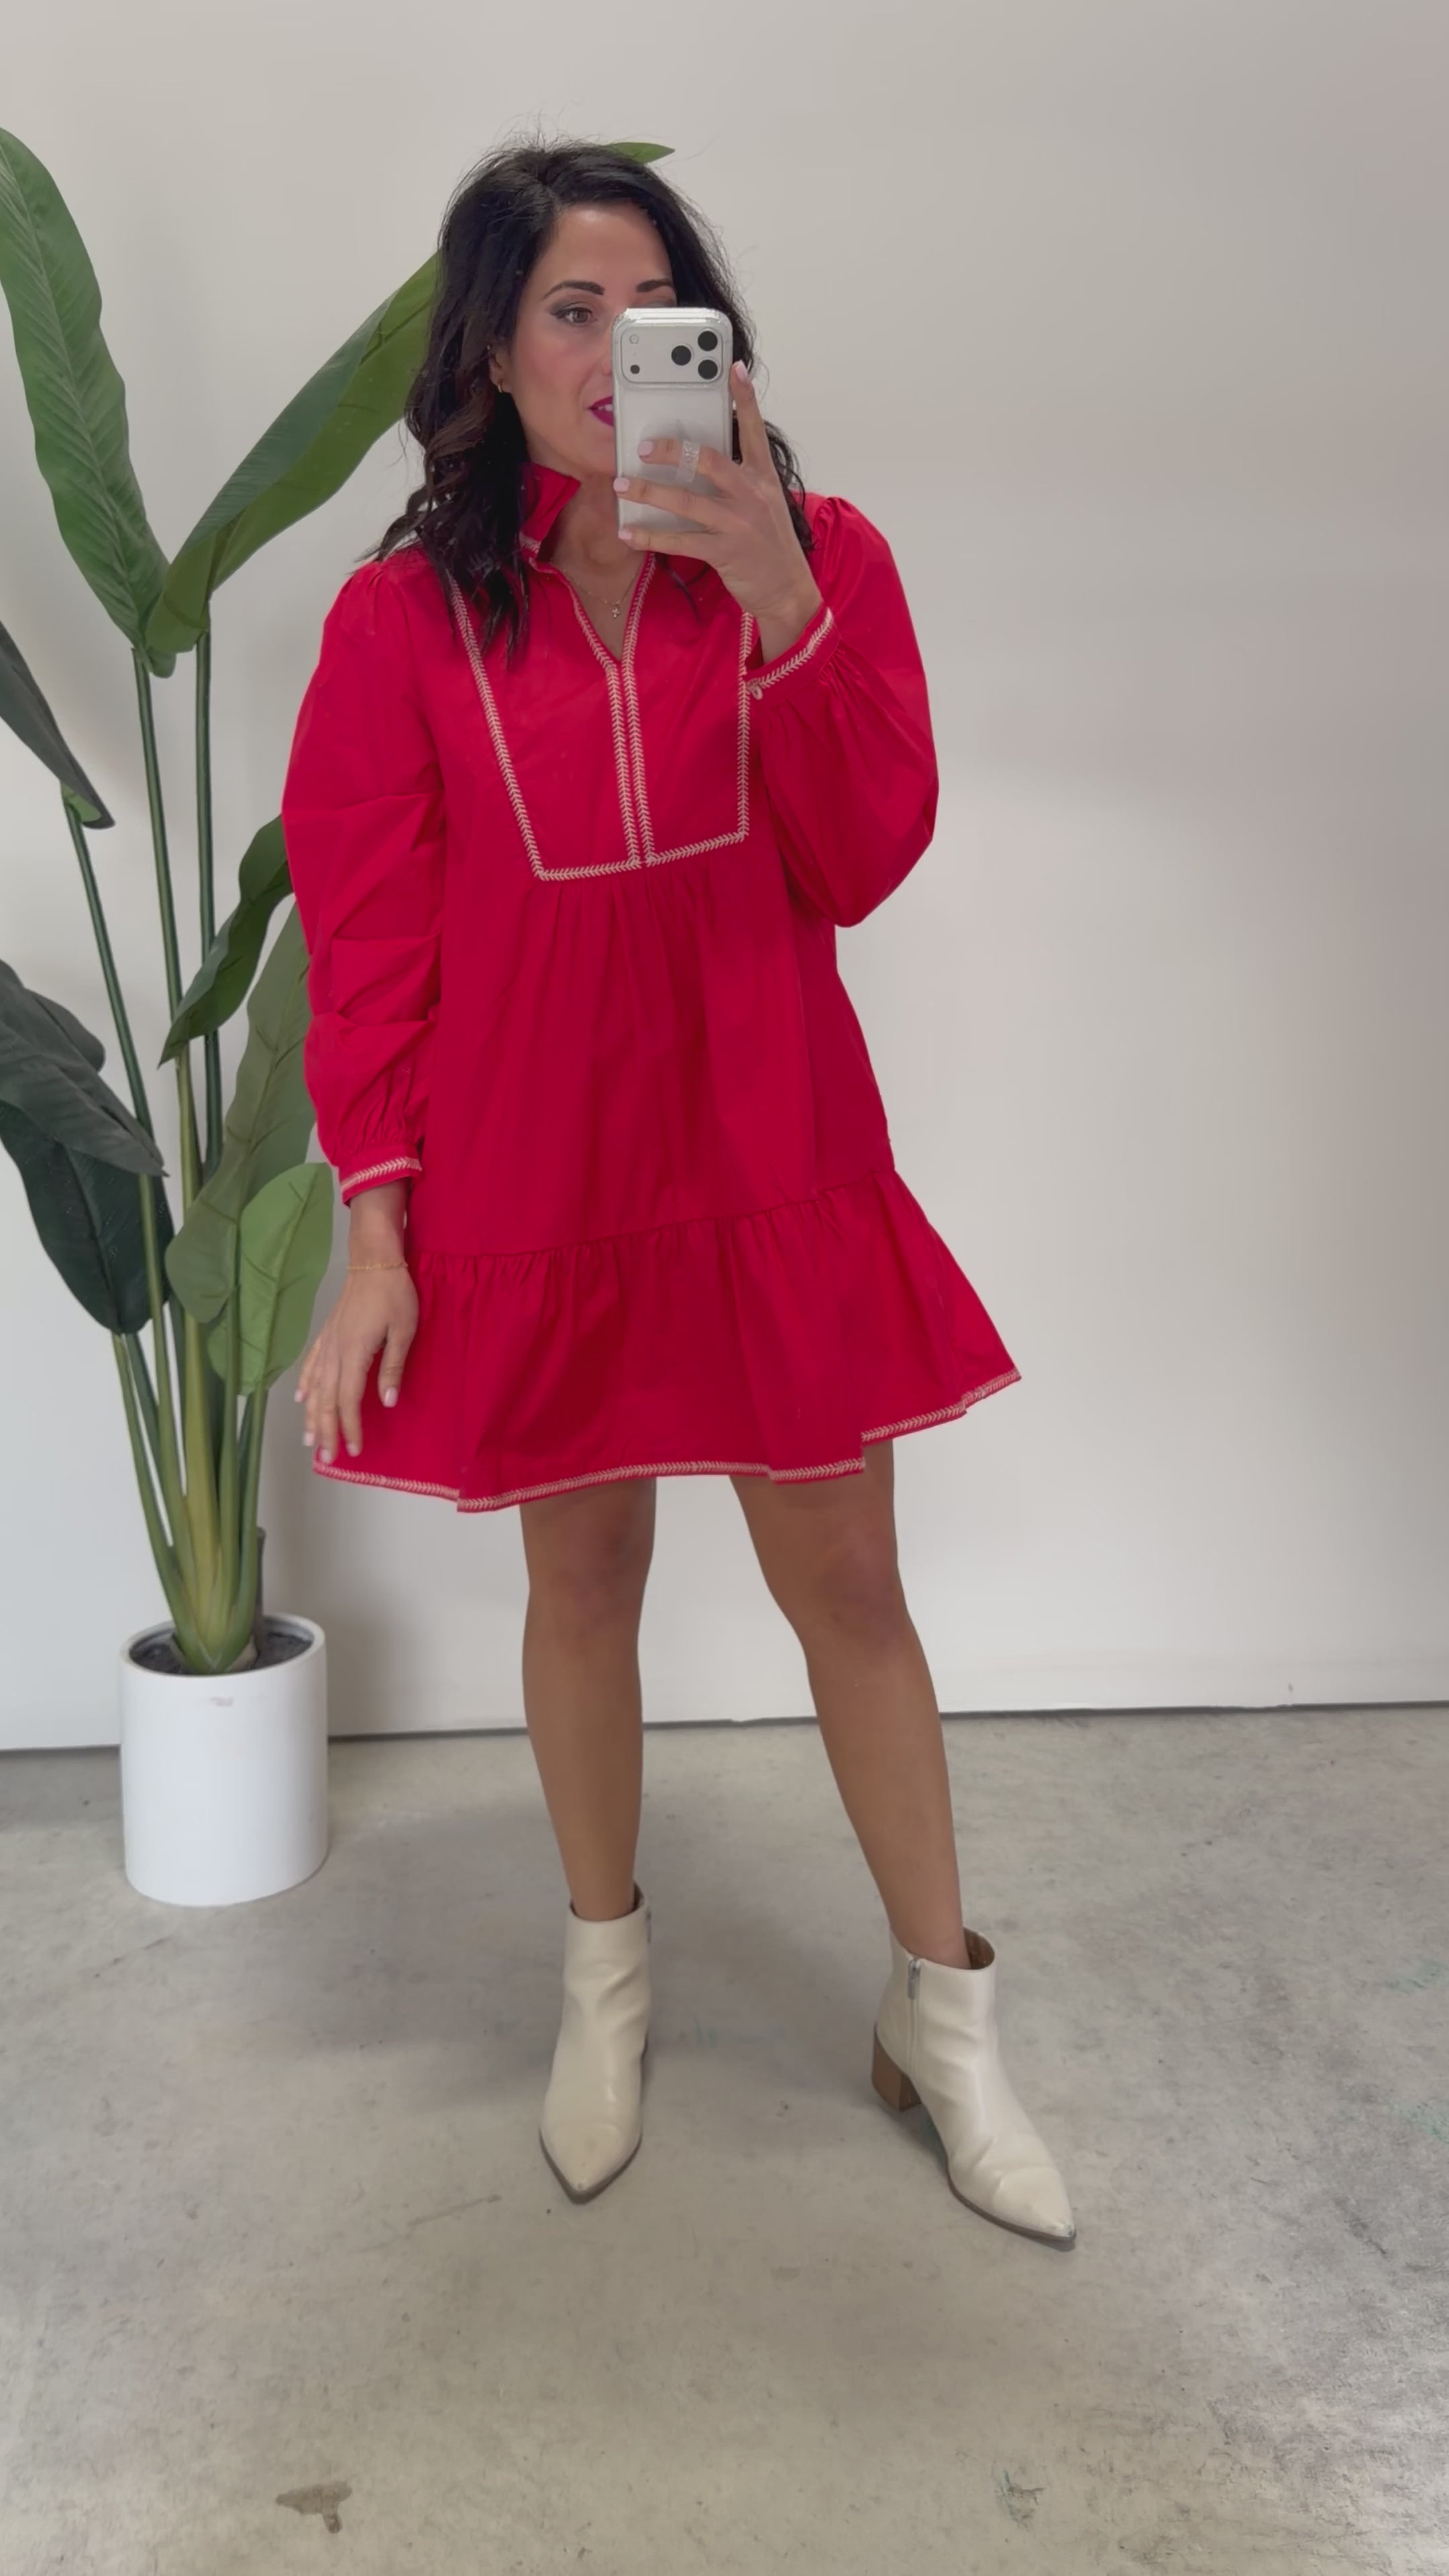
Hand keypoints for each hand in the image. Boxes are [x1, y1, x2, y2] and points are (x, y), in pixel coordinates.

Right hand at [295, 1266, 417, 1465]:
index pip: (348, 1400)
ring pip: (314, 1386)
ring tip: (309, 1440)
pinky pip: (311, 1364)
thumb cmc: (394, 1294)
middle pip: (325, 1400)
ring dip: (311, 1415)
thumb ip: (393, 1367)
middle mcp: (335, 1352)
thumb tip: (388, 1401)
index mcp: (354, 1353)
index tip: (353, 1450)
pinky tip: (301, 1398)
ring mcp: (327, 1343)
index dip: (350, 1427)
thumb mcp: (404, 1331)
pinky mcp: (327, 1334)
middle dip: (326, 1431)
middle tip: (326, 1458)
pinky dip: (305, 1383)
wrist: (374, 1261)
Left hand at [613, 359, 822, 636]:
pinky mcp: (725, 552)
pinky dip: (651, 536)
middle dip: (672, 450)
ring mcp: (738, 523)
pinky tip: (629, 533)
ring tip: (621, 486)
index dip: (745, 399)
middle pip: (708, 460)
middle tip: (642, 446)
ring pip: (687, 501)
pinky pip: (680, 540)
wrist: (787, 589)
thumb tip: (698, 460)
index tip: (733, 368)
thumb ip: (739, 480)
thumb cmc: (769, 545)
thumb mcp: (764, 504)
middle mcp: (752, 495)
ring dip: (649, 492)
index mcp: (763, 478)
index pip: (753, 430)